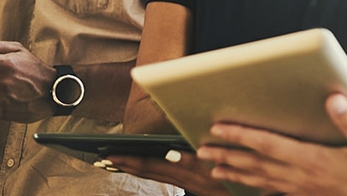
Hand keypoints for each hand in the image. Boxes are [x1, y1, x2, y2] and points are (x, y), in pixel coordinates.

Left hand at [107, 151, 228, 195]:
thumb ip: (191, 160)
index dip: (128, 159)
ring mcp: (187, 182)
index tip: (109, 154)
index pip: (149, 165)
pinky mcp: (192, 182)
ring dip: (133, 167)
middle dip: (124, 164)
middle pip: (148, 171)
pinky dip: (149, 169)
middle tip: (103, 158)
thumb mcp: (217, 164)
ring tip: (116, 161)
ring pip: (154, 175)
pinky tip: (144, 164)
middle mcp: (182, 178)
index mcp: (185, 171)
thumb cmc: (236, 174)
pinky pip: (163, 176)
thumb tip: (169, 154)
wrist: (244, 193)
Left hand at [197, 94, 346, 195]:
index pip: (269, 144)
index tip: (218, 127)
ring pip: (262, 182)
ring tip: (214, 170)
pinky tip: (252, 187)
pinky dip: (258, 188)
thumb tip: (333, 97)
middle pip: (257, 165)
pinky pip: (277, 193)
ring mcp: (306, 190)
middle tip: (201, 149)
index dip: (242, 135)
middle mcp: (304, 177)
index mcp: (315, 159)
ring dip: (237, 173)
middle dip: (227, 155)